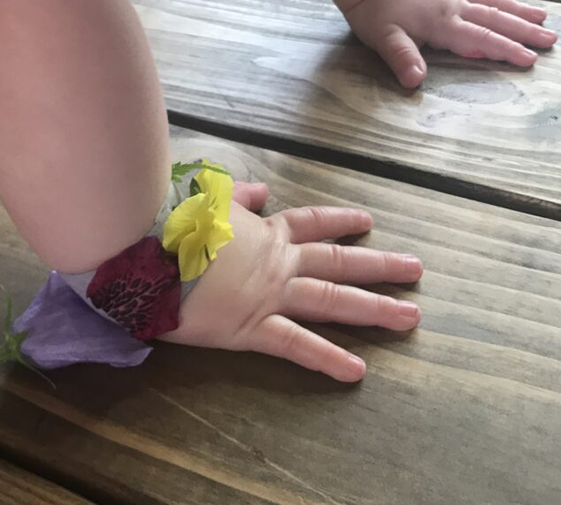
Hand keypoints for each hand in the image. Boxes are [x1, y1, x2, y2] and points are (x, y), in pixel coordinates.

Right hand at [160, 182, 423, 381]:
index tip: (368, 223)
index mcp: (263, 232)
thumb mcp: (205, 198)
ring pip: (331, 300)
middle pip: (338, 262)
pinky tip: (357, 371)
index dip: (341, 222)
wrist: (147, 249)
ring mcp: (270, 294)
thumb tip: (260, 191)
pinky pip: (296, 344)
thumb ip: (236, 195)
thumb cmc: (170, 224)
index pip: (310, 224)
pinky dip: (327, 357)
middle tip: (416, 271)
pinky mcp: (252, 327)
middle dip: (379, 266)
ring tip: (410, 317)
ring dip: (373, 308)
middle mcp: (277, 262)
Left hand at [345, 0, 557, 87]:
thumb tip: (415, 81)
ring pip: (492, 2)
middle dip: (524, 32)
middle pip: (495, 20)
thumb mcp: (384, 40)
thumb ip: (402, 59)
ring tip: (542, 17)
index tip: (529, 59)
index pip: (481, 39)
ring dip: (518, 11)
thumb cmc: (375, 12)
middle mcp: (453, 6)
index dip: (506, 50)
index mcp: (442, 23)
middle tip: (550, 40)